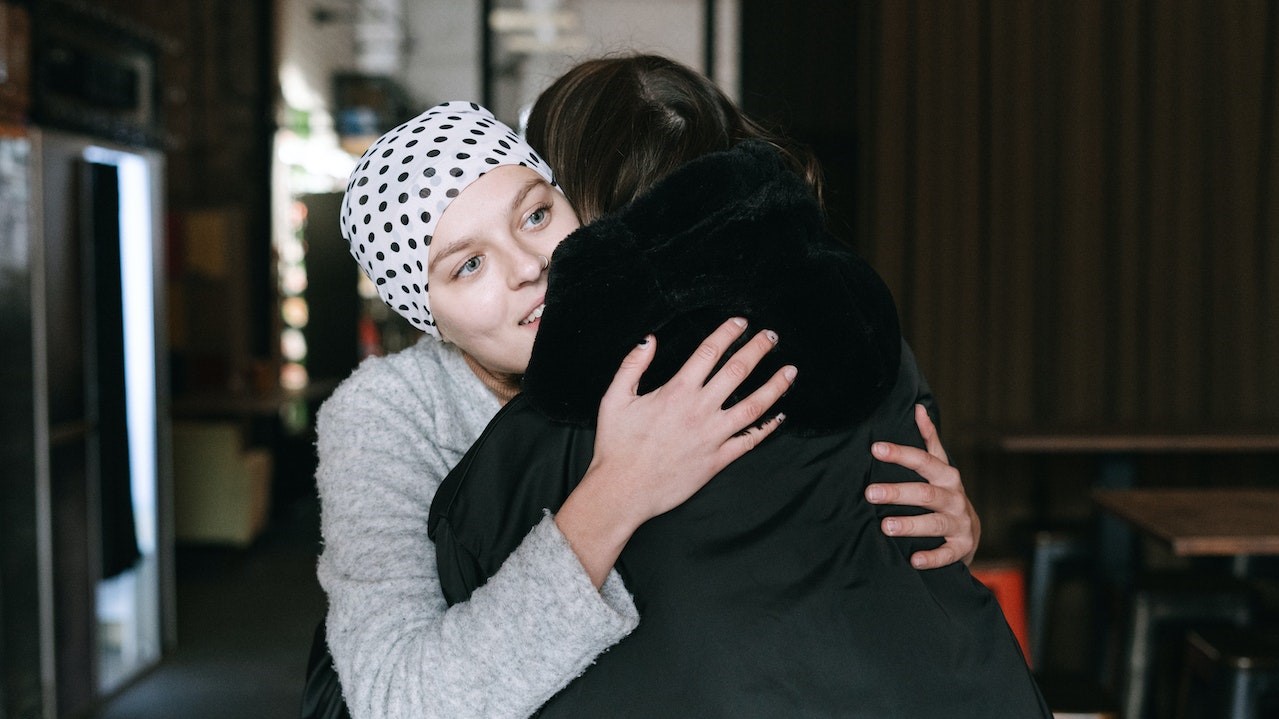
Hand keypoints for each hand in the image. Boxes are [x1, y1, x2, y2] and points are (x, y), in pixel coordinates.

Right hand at [555, 317, 796, 585]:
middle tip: (772, 336)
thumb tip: (650, 339)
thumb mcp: (614, 399)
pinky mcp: (718, 460)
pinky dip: (767, 428)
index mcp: (676, 392)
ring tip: (790, 371)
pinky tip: (779, 416)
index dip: (727, 333)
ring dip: (775, 386)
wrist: (623, 491)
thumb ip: (632, 365)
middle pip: (737, 371)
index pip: (709, 352)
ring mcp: (712, 436)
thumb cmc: (616, 447)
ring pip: (753, 405)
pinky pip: (750, 441)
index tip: (741, 322)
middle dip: (758, 349)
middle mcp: (699, 410)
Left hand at [864, 404, 980, 568]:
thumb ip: (929, 439)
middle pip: (926, 492)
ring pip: (935, 522)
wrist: (970, 534)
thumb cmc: (945, 494)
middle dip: (898, 492)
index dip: (901, 454)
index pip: (923, 460)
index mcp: (946, 475)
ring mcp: (960, 523)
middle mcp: (954, 497)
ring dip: (911, 524)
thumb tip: (918, 407)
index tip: (875, 448)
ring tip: (885, 526)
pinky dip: (932, 557)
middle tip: (870, 493)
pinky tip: (914, 560)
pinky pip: (948, 554)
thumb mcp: (940, 467)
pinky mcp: (962, 547)